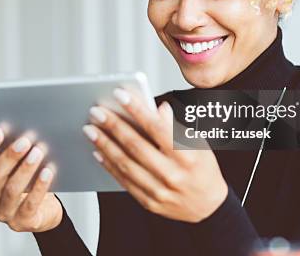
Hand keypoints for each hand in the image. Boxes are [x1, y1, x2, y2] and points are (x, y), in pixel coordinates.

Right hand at [0, 129, 61, 231]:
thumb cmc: (29, 183)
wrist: (45, 210)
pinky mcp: (22, 222)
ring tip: (38, 152)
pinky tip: (48, 172)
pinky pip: (30, 204)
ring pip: (12, 189)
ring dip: (26, 169)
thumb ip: (8, 149)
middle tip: (26, 140)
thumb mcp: (17, 165)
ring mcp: (4, 212)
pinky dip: (39, 187)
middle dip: (10, 156)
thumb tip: (6, 129)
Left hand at [83, 89, 227, 222]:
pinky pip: (124, 181)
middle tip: (96, 112)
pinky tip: (98, 152)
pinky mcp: (149, 202)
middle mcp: (172, 174)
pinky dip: (109, 165)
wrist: (208, 206)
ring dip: (105, 144)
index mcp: (187, 156)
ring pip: (125, 164)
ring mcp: (160, 191)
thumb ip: (174, 126)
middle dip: (113, 126)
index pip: (157, 127)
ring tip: (91, 130)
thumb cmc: (202, 169)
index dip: (137, 109)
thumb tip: (158, 108)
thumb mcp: (197, 143)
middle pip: (136, 146)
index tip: (120, 94)